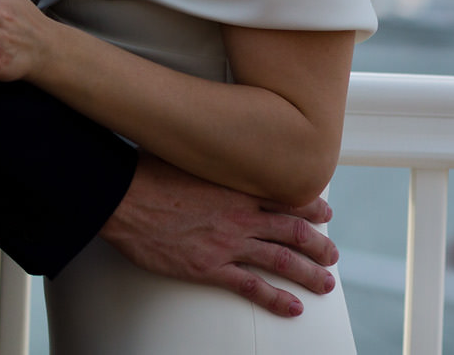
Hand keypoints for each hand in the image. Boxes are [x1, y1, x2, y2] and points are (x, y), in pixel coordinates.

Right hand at [99, 152, 337, 316]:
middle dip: (319, 245)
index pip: (285, 197)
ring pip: (282, 261)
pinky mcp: (208, 268)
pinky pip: (252, 287)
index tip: (325, 212)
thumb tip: (214, 146)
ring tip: (325, 283)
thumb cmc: (146, 173)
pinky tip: (293, 307)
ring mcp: (226, 244)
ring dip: (309, 274)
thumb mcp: (186, 156)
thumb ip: (209, 160)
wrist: (121, 197)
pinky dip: (276, 299)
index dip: (311, 207)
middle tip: (332, 254)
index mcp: (234, 188)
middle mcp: (239, 216)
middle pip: (293, 231)